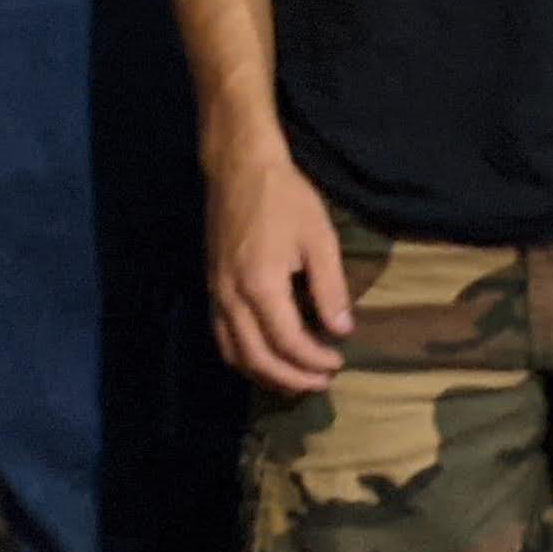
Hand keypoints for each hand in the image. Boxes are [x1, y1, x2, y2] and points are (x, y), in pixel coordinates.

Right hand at [208, 143, 352, 393]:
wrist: (239, 168)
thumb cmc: (285, 198)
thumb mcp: (320, 240)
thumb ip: (330, 289)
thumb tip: (342, 331)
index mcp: (261, 286)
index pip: (289, 343)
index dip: (315, 361)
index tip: (338, 362)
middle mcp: (231, 298)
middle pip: (258, 359)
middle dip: (291, 378)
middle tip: (321, 383)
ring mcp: (216, 295)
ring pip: (234, 354)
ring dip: (265, 374)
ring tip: (295, 380)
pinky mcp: (211, 288)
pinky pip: (222, 337)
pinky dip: (243, 357)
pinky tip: (264, 357)